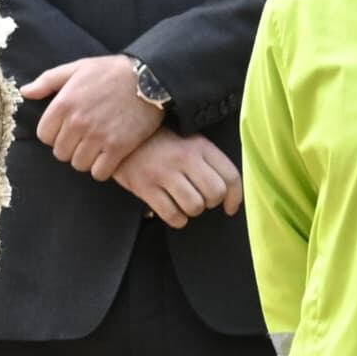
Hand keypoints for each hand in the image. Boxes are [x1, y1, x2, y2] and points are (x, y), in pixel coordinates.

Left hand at [21, 53, 166, 176]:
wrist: (150, 78)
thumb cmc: (112, 71)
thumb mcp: (77, 68)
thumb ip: (48, 81)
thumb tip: (25, 92)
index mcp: (64, 103)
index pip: (44, 136)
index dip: (54, 134)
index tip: (67, 129)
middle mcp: (77, 122)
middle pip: (60, 153)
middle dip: (70, 147)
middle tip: (84, 139)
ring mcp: (98, 137)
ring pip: (79, 164)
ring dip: (86, 159)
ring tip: (96, 148)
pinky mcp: (118, 148)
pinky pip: (99, 172)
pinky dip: (102, 168)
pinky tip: (108, 157)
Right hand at [109, 129, 240, 228]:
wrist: (121, 135)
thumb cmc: (161, 142)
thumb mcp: (189, 140)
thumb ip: (209, 160)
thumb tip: (229, 191)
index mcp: (199, 146)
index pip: (230, 176)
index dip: (235, 197)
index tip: (230, 207)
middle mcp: (184, 158)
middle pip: (215, 193)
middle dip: (212, 203)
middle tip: (203, 200)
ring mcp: (163, 172)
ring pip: (194, 206)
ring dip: (193, 211)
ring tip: (185, 203)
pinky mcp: (145, 186)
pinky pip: (172, 215)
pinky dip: (177, 219)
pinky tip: (173, 211)